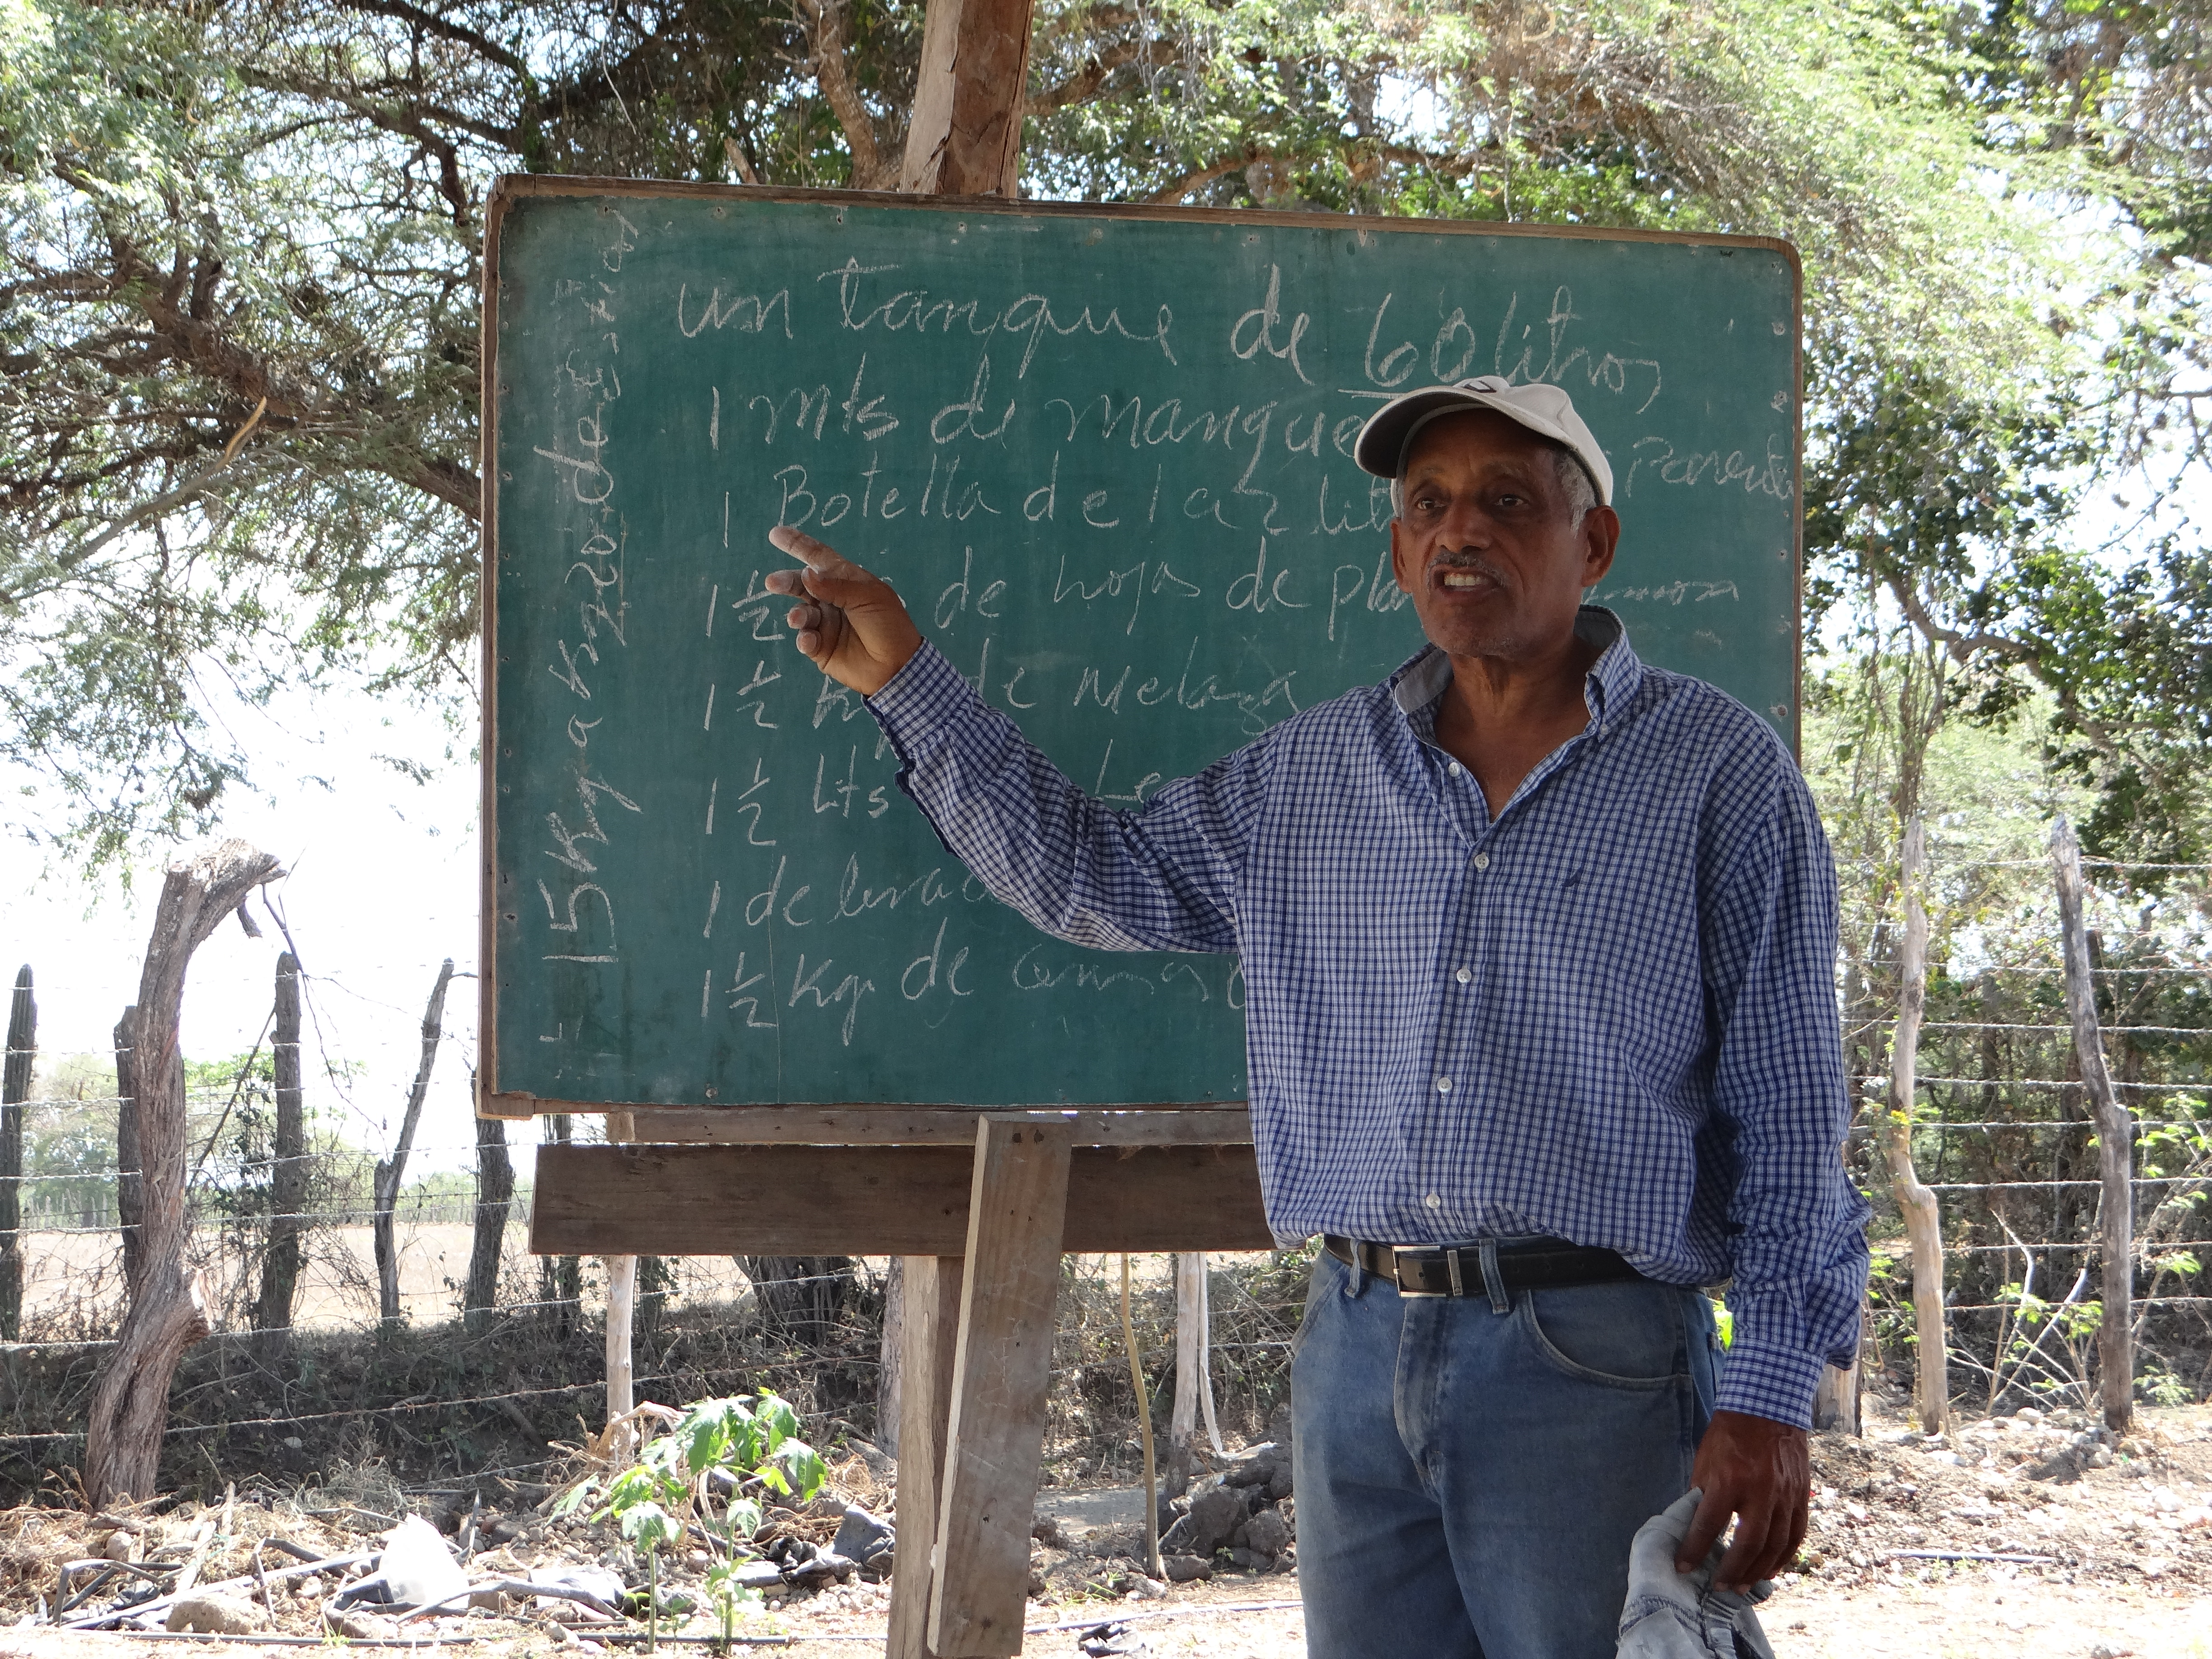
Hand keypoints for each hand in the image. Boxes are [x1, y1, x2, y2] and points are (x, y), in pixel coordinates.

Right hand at [762, 526, 922, 696]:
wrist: (898, 666)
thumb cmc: (889, 625)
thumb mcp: (869, 598)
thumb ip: (836, 586)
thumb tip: (806, 573)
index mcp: (846, 581)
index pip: (819, 558)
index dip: (798, 545)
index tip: (775, 534)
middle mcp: (832, 600)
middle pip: (802, 585)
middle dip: (787, 582)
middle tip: (773, 583)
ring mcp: (826, 624)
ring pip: (801, 613)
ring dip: (797, 615)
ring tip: (799, 619)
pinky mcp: (821, 648)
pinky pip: (805, 640)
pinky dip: (804, 639)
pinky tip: (810, 640)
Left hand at [1675, 1409, 1808, 1592]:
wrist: (1768, 1409)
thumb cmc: (1730, 1434)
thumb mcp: (1705, 1460)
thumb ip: (1702, 1494)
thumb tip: (1693, 1527)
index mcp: (1730, 1479)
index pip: (1709, 1524)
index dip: (1694, 1549)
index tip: (1684, 1567)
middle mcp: (1760, 1490)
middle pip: (1748, 1543)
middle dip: (1731, 1570)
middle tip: (1718, 1587)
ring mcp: (1785, 1495)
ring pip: (1775, 1545)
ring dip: (1757, 1570)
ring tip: (1742, 1586)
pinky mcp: (1801, 1497)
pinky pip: (1796, 1535)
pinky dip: (1783, 1558)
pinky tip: (1770, 1570)